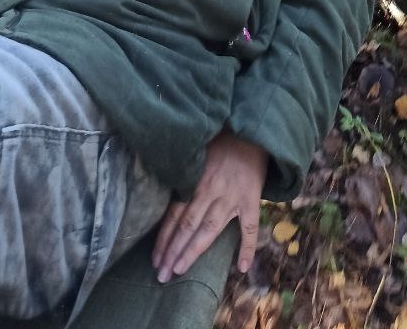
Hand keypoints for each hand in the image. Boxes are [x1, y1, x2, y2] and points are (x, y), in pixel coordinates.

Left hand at [152, 131, 267, 282]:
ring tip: (179, 271)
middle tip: (161, 275)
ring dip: (193, 252)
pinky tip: (241, 267)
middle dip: (173, 251)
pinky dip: (247, 247)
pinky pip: (249, 227)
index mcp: (195, 179)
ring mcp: (231, 197)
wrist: (252, 132)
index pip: (175, 213)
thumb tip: (161, 185)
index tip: (154, 259)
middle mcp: (211, 191)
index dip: (164, 238)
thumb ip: (183, 171)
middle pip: (187, 225)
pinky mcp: (251, 200)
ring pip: (209, 229)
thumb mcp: (197, 150)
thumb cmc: (221, 141)